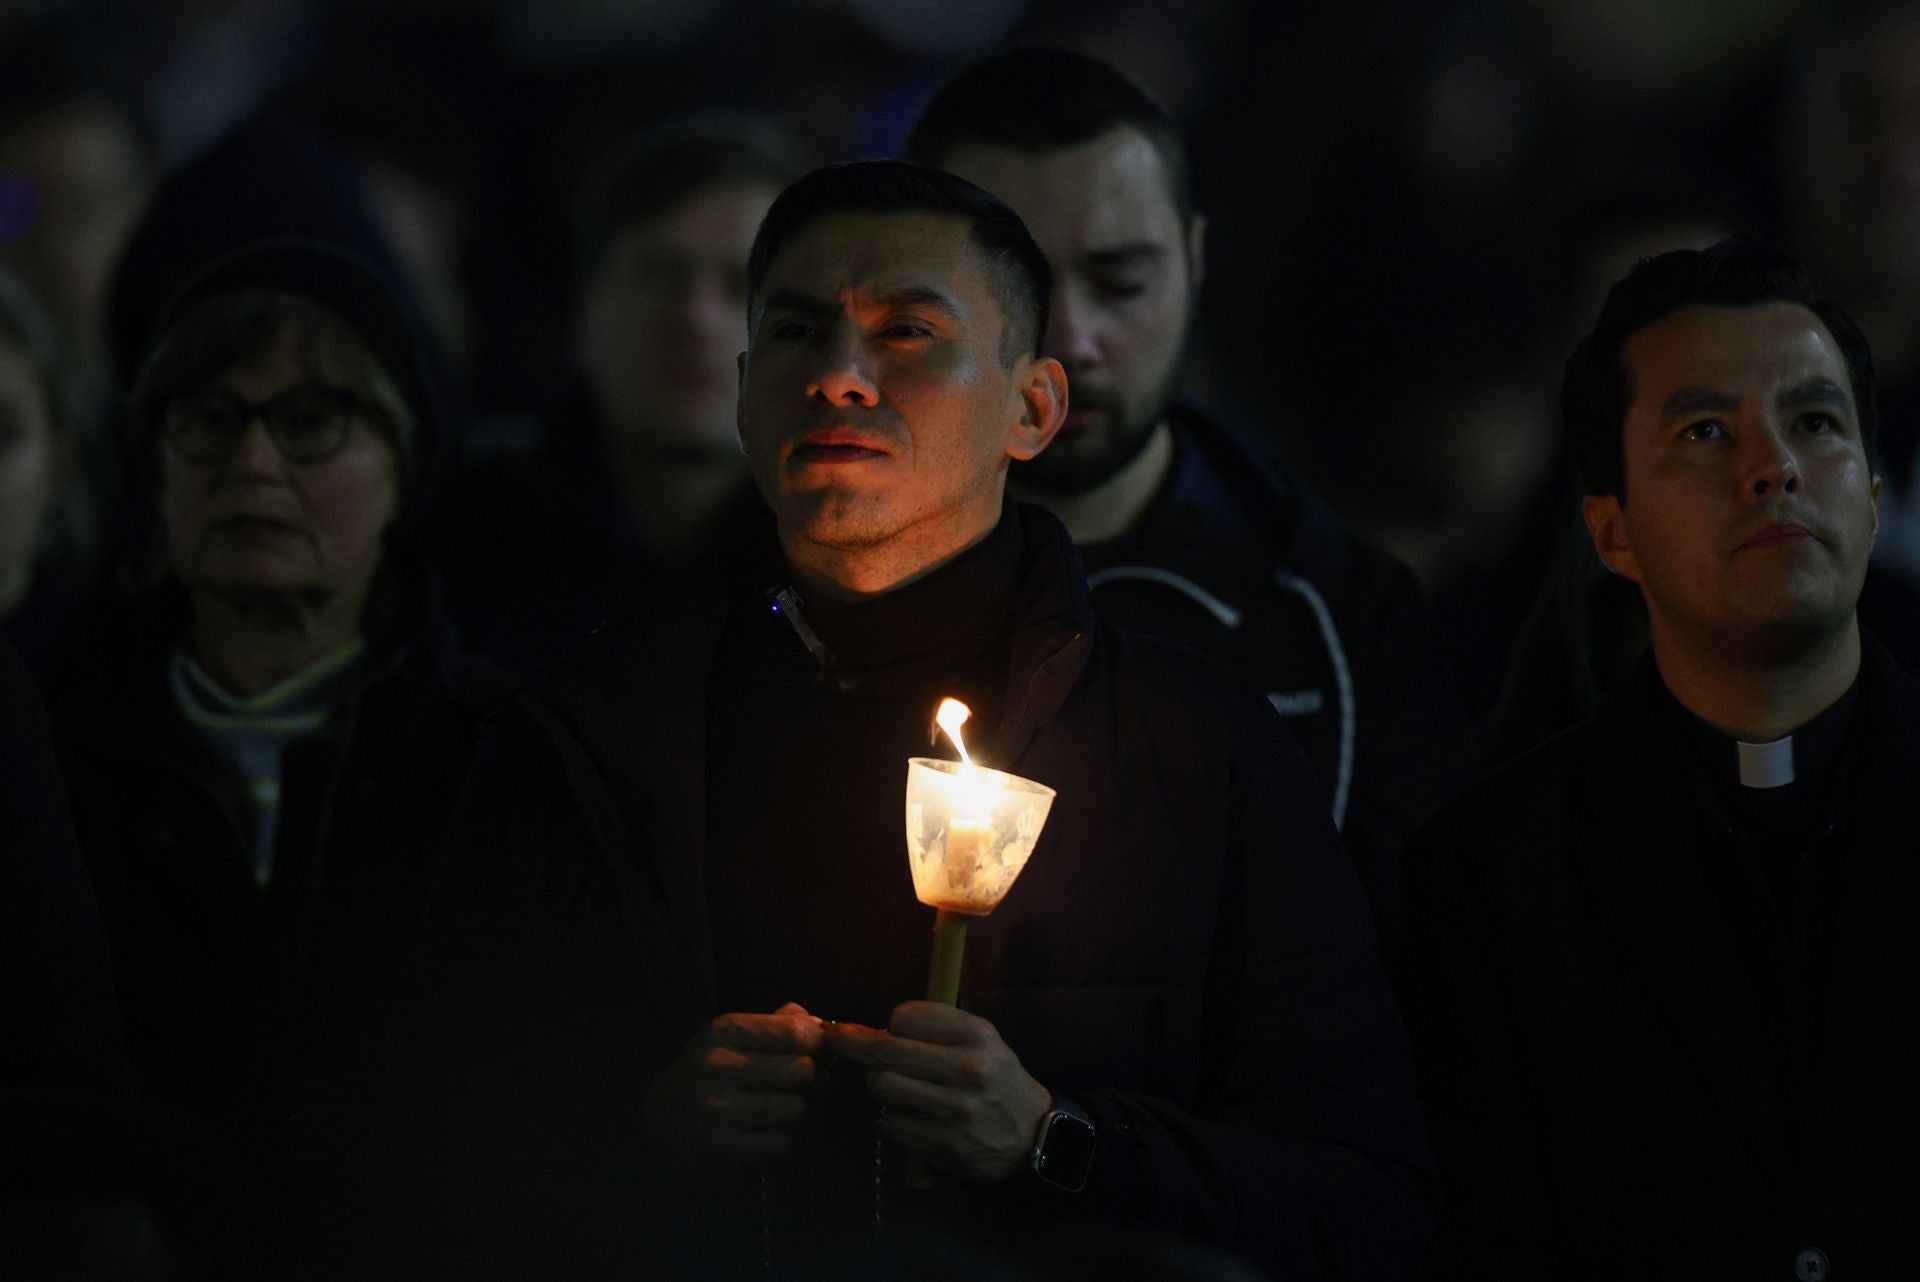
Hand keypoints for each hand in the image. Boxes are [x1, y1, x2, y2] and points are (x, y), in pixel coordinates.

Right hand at [643, 1001, 825, 1169]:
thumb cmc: (707, 1070)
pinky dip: (783, 1138)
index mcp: (724, 1031)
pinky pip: (781, 1142)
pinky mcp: (721, 1147)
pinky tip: (768, 1132)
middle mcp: (718, 1066)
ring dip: (798, 1110)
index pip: (794, 1031)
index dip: (819, 1043)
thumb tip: (821, 1026)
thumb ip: (775, 1025)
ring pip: (795, 1108)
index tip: (820, 1052)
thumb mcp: (731, 1037)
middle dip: (814, 1077)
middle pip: (801, 1070)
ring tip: (783, 1107)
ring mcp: (718, 1109)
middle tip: (809, 1083)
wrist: (658, 1118)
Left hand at [824, 1001, 1051, 1181]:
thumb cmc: (995, 1076)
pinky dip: (891, 1118)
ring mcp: (956, 1110)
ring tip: (892, 1084)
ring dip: (878, 1084)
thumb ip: (934, 1026)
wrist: (1032, 1132)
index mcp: (976, 1036)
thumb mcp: (979, 1037)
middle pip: (886, 1051)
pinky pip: (891, 1124)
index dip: (891, 1022)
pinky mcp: (945, 1145)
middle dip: (857, 1046)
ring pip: (882, 1087)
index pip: (905, 1017)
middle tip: (841, 1042)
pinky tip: (909, 1115)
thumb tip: (871, 1028)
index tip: (888, 1029)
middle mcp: (968, 1070)